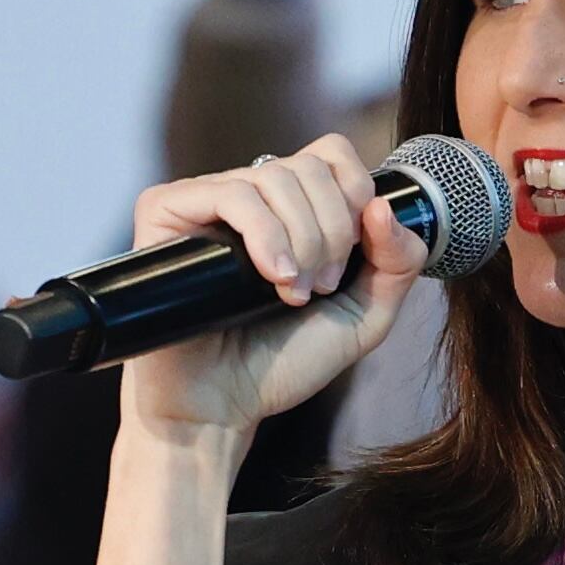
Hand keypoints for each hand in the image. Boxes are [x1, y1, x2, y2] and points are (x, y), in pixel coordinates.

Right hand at [116, 134, 425, 442]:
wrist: (219, 410)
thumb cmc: (283, 364)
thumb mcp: (366, 315)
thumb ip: (399, 262)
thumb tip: (384, 205)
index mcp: (292, 207)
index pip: (332, 154)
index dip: (355, 195)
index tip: (351, 259)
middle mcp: (249, 196)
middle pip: (310, 166)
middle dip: (333, 231)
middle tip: (321, 286)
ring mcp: (205, 201)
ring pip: (275, 176)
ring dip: (303, 239)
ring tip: (294, 292)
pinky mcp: (165, 213)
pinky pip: (229, 192)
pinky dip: (265, 233)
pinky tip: (273, 277)